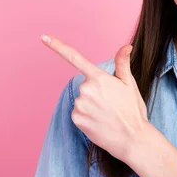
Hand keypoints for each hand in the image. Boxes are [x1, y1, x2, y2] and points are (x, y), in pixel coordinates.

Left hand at [40, 34, 148, 162]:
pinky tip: (99, 122)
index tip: (43, 37)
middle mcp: (86, 89)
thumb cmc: (133, 110)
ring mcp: (80, 104)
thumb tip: (126, 46)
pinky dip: (86, 117)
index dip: (57, 46)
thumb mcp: (129, 84)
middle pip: (85, 85)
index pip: (74, 57)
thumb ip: (122, 63)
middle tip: (111, 103)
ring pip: (81, 100)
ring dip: (91, 105)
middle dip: (95, 92)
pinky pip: (78, 113)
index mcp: (99, 77)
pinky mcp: (76, 119)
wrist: (133, 139)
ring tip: (107, 114)